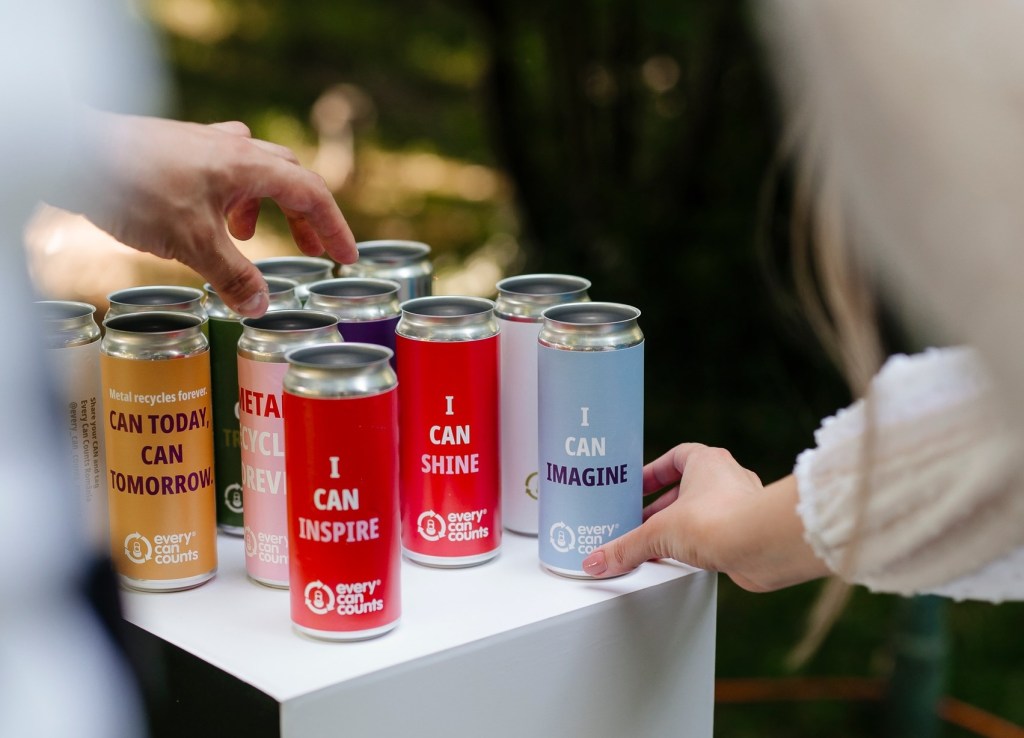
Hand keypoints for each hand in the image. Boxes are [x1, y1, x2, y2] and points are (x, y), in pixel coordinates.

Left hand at [77, 112, 356, 316]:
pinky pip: (222, 168)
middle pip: (288, 178)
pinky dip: (230, 195)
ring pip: (254, 170)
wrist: (74, 151)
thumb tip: (260, 307)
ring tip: (248, 236)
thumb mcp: (193, 243)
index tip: (346, 256)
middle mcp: (233, 148)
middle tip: (308, 249)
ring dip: (264, 204)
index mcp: (249, 166)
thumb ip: (232, 276)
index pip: (311, 194)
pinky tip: (208, 216)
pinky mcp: (177, 149)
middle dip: (304, 216)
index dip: (334, 228)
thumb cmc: (136, 188)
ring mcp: (204, 144)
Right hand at [581, 443, 828, 590]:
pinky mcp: (749, 532)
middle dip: (662, 506)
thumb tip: (598, 561)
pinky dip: (699, 545)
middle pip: (687, 487)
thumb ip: (627, 547)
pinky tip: (684, 561)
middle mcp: (728, 478)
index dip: (654, 472)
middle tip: (641, 521)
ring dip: (682, 526)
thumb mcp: (659, 533)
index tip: (637, 487)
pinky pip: (717, 534)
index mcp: (707, 462)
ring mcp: (741, 505)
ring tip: (659, 544)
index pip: (676, 457)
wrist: (764, 546)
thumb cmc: (720, 521)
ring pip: (704, 511)